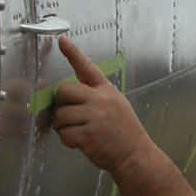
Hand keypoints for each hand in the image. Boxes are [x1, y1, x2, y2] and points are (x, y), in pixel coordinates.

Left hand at [50, 35, 149, 171]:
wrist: (135, 155)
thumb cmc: (124, 132)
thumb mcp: (116, 105)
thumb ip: (94, 98)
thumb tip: (66, 96)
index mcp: (106, 91)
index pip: (87, 68)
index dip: (73, 53)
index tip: (62, 40)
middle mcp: (100, 100)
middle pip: (63, 90)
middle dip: (60, 104)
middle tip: (68, 115)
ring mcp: (95, 117)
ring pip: (60, 115)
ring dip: (62, 126)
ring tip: (76, 131)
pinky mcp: (88, 135)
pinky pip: (64, 134)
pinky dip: (67, 140)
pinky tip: (79, 142)